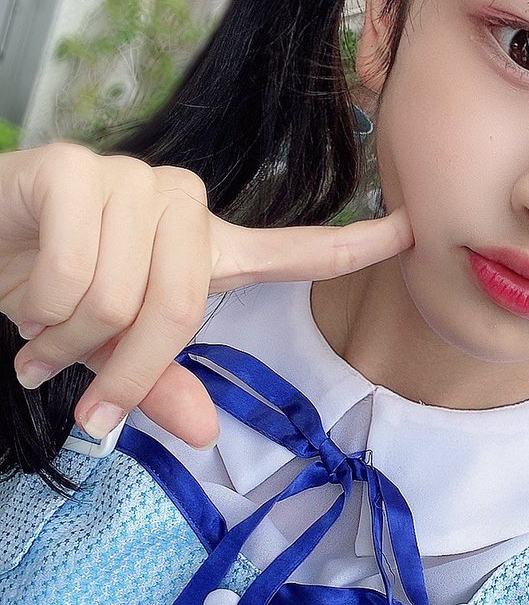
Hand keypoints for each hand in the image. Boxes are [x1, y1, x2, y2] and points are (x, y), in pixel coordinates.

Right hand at [0, 143, 412, 449]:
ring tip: (38, 322)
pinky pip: (74, 273)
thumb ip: (155, 384)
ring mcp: (130, 180)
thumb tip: (203, 435)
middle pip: (181, 306)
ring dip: (64, 337)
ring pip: (120, 297)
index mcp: (203, 249)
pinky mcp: (73, 169)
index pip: (292, 249)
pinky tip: (16, 292)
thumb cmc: (48, 294)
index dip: (353, 244)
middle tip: (68, 376)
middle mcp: (180, 206)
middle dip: (120, 364)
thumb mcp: (107, 352)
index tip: (413, 231)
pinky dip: (38, 310)